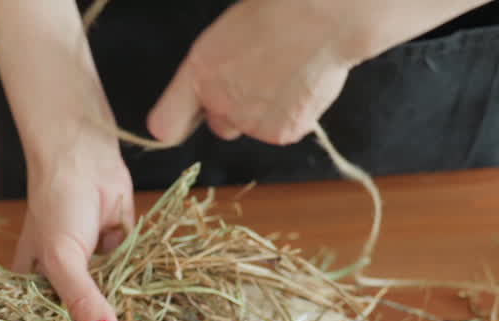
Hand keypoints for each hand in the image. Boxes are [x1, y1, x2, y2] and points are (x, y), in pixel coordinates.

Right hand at [12, 148, 133, 320]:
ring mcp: (95, 271)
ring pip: (113, 305)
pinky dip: (146, 295)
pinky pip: (136, 283)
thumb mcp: (63, 259)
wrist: (84, 154)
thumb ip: (82, 301)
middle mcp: (64, 284)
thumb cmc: (57, 203)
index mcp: (36, 289)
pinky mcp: (123, 256)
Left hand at [148, 0, 488, 145]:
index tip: (165, 129)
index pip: (167, 114)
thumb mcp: (244, 21)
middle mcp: (220, 100)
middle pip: (223, 120)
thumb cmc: (289, 1)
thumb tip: (219, 84)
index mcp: (201, 64)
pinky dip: (305, 109)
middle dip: (239, 103)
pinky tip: (318, 77)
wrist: (333, 9)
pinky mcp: (287, 130)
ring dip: (276, 103)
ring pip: (260, 124)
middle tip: (267, 67)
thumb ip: (231, 55)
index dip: (170, 121)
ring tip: (300, 63)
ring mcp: (254, 120)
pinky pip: (291, 126)